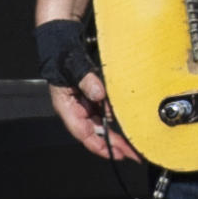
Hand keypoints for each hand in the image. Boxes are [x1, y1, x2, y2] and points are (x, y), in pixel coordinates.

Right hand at [36, 18, 141, 162]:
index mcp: (67, 108)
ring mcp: (86, 105)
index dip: (99, 146)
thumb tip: (99, 94)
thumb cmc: (63, 57)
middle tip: (133, 154)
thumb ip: (86, 80)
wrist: (64, 44)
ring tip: (135, 144)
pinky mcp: (94, 98)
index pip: (83, 133)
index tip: (116, 153)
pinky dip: (117, 119)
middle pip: (96, 133)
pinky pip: (106, 112)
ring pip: (102, 125)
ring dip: (117, 135)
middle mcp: (77, 110)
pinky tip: (129, 124)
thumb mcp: (73, 67)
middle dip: (114, 145)